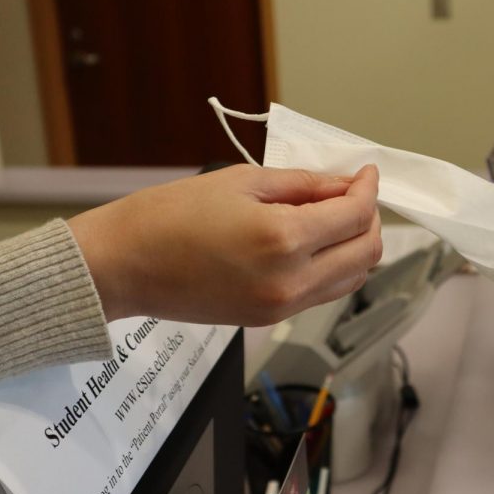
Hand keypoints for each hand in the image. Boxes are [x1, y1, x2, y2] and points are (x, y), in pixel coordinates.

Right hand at [68, 164, 381, 325]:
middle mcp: (291, 282)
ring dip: (357, 246)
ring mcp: (282, 307)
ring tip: (338, 216)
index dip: (368, 189)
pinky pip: (323, 294)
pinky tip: (317, 242)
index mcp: (283, 240)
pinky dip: (335, 267)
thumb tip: (344, 185)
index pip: (355, 216)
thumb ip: (303, 185)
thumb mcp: (242, 181)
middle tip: (356, 193)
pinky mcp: (269, 319)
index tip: (365, 173)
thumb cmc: (170, 215)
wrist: (123, 266)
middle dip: (371, 219)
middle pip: (366, 253)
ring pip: (351, 279)